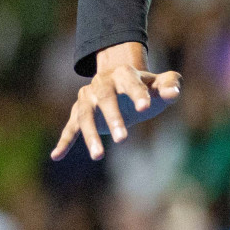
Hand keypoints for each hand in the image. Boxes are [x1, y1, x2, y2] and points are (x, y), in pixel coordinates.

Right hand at [51, 42, 181, 160]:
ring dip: (90, 136)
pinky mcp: (79, 113)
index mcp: (123, 73)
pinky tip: (56, 156)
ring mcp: (87, 98)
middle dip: (113, 118)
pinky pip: (70, 127)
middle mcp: (101, 83)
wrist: (122, 83)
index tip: (145, 108)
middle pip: (105, 99)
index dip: (138, 94)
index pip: (130, 83)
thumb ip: (170, 85)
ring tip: (98, 156)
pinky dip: (64, 141)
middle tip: (123, 138)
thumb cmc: (147, 87)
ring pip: (85, 116)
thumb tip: (173, 93)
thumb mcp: (161, 84)